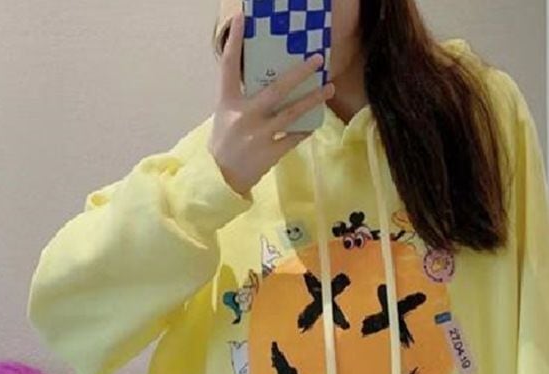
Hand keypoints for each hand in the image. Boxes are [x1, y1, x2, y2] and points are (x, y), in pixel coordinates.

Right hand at [209, 12, 334, 196]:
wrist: (220, 179)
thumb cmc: (224, 144)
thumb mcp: (225, 116)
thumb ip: (243, 100)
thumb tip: (266, 85)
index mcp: (228, 102)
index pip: (229, 66)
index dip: (235, 41)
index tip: (242, 19)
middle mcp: (245, 114)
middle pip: (276, 89)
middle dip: (299, 73)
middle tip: (317, 59)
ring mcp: (259, 134)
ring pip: (292, 113)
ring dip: (312, 100)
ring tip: (328, 88)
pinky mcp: (270, 152)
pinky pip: (294, 137)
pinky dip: (305, 129)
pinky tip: (314, 121)